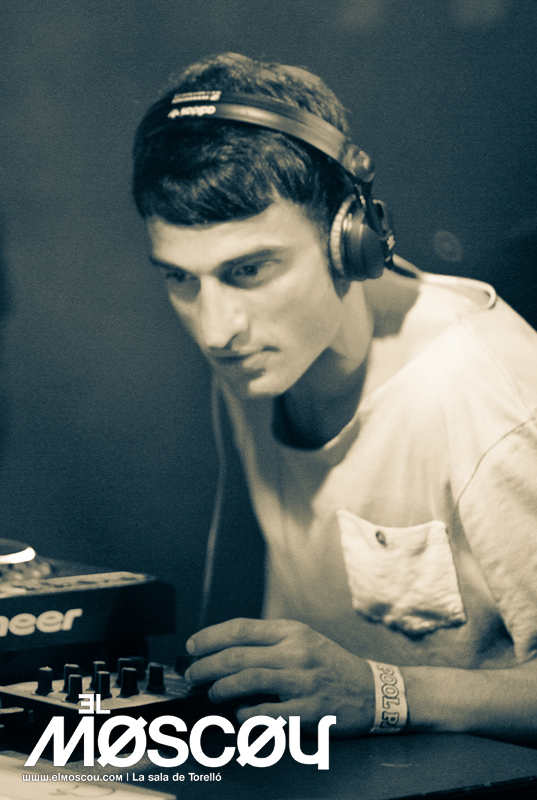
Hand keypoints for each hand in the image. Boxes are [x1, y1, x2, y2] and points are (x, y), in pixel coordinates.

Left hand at [183, 618, 374, 735]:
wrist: (373, 690)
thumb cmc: (332, 666)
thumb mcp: (304, 640)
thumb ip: (271, 643)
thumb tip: (227, 650)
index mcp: (292, 632)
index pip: (242, 629)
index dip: (211, 637)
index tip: (192, 647)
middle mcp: (296, 652)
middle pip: (238, 656)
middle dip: (206, 666)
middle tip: (192, 675)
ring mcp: (303, 681)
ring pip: (247, 681)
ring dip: (221, 689)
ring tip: (212, 693)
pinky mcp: (308, 709)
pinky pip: (266, 713)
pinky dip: (246, 714)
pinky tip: (240, 713)